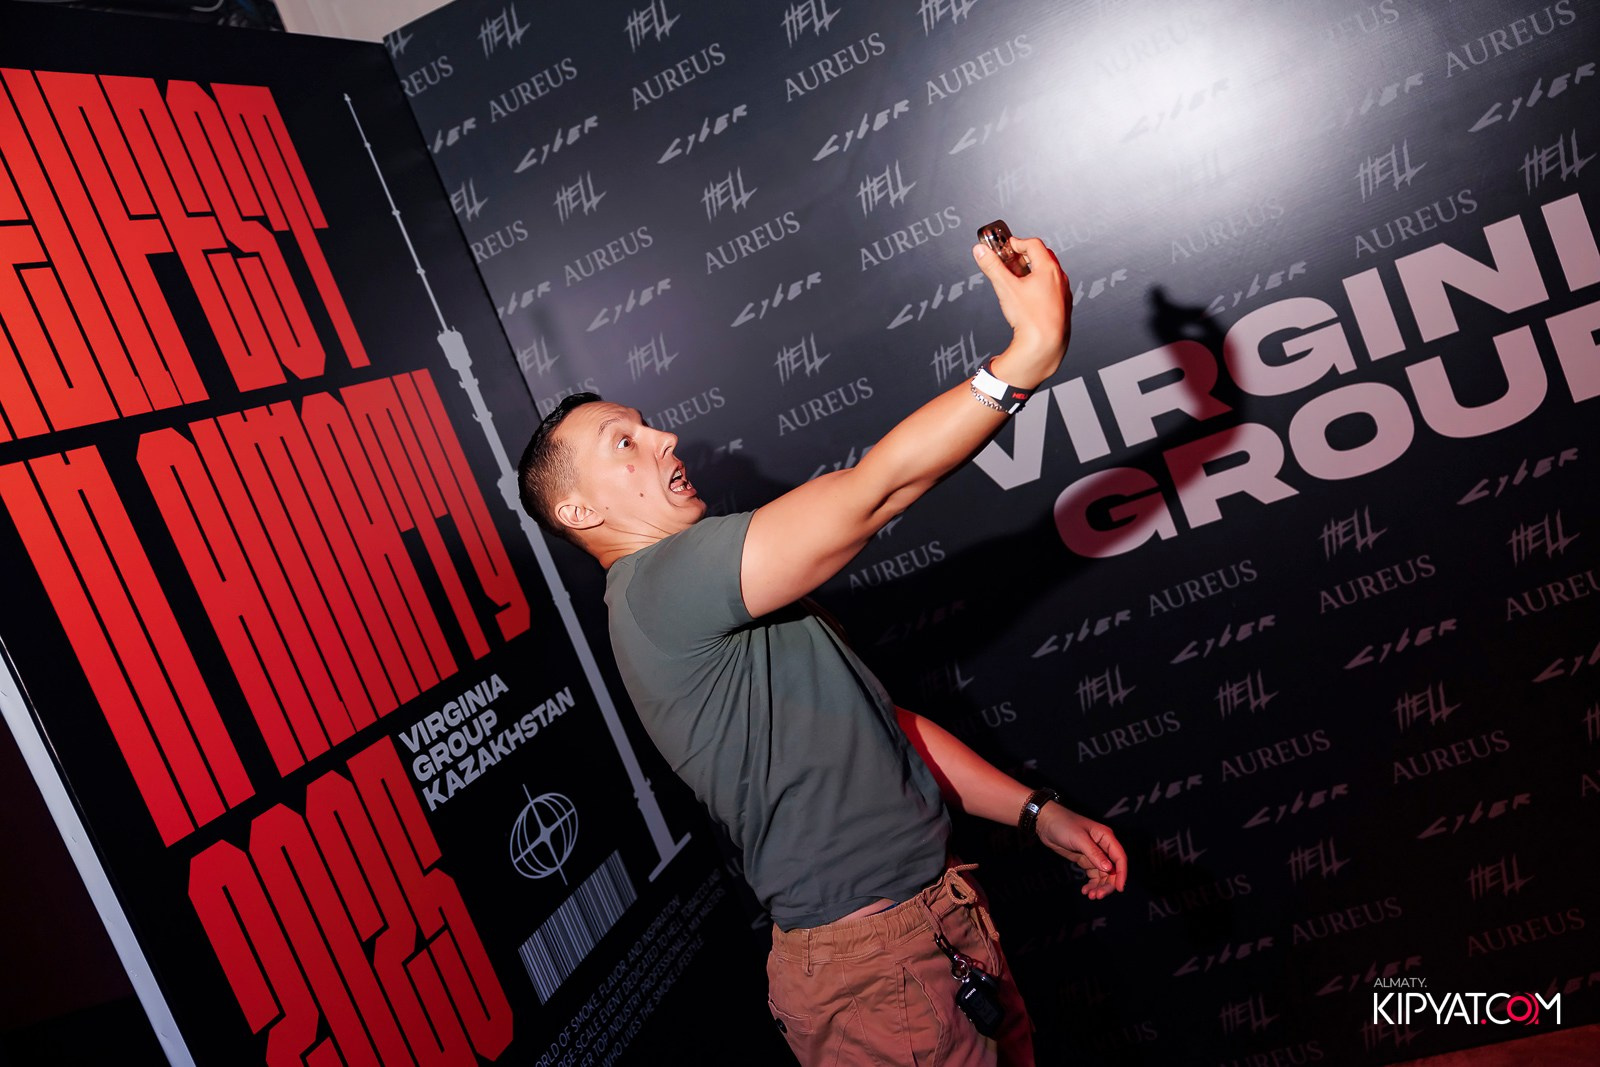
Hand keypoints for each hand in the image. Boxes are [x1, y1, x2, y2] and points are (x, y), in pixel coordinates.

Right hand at [971, 232, 1070, 389]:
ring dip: (1034, 271)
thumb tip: (981, 251)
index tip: (1006, 247)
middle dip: (1025, 256)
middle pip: (1043, 257)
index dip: (1017, 243)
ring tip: (1018, 279)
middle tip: (1010, 261)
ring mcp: (1063, 293)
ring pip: (1049, 274)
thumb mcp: (1005, 288)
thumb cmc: (1030, 318)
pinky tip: (1029, 298)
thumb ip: (992, 267)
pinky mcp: (1063, 307)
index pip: (1033, 244)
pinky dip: (1041, 286)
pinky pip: (1053, 289)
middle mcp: (1059, 278)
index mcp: (1048, 269)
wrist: (1045, 345)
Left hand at [1035, 802, 1126, 900]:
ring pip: (1103, 875)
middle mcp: (1103, 846)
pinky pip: (1093, 875)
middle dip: (1107, 884)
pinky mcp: (1085, 859)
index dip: (1121, 874)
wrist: (1045, 822)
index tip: (1119, 889)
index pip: (1120, 858)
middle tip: (1099, 896)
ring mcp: (1094, 854)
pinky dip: (1091, 884)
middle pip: (1112, 870)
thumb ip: (1094, 854)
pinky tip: (1085, 891)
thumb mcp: (1079, 838)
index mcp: (1106, 837)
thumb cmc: (1063, 824)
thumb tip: (1108, 869)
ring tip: (1091, 896)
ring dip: (1099, 887)